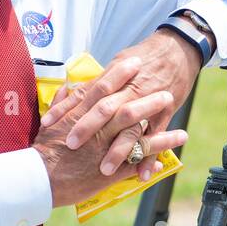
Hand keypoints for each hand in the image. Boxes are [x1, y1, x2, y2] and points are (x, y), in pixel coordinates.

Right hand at [32, 57, 186, 207]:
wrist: (38, 180)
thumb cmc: (43, 152)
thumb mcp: (50, 124)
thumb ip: (61, 104)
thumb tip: (68, 89)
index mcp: (81, 116)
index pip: (103, 89)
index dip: (120, 74)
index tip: (134, 61)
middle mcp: (96, 131)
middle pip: (126, 109)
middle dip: (148, 99)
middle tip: (166, 89)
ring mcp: (105, 150)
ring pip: (137, 135)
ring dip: (160, 132)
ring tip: (181, 127)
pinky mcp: (110, 171)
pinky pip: (137, 162)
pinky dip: (155, 156)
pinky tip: (172, 153)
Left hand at [40, 30, 201, 172]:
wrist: (178, 49)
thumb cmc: (145, 57)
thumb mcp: (118, 62)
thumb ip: (98, 81)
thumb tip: (74, 91)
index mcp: (115, 77)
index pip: (85, 93)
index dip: (66, 108)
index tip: (48, 123)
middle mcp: (129, 90)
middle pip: (105, 110)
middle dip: (87, 128)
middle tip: (71, 145)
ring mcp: (148, 102)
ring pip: (130, 128)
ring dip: (117, 150)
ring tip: (104, 169)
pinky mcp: (166, 112)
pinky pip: (156, 137)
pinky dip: (149, 157)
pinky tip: (142, 175)